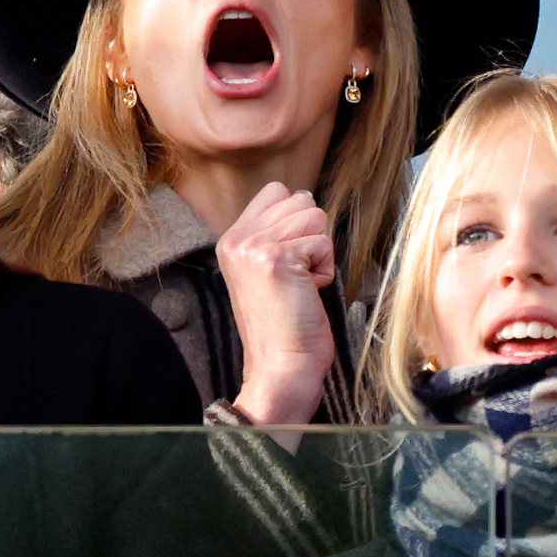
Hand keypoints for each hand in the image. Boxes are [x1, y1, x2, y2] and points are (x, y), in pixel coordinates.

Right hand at [218, 184, 335, 448]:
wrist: (282, 366)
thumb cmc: (286, 323)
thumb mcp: (268, 269)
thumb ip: (276, 232)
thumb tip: (304, 197)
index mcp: (232, 239)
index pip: (277, 191)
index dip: (298, 222)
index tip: (291, 262)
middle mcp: (237, 239)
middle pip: (301, 201)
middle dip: (312, 238)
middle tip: (296, 278)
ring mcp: (253, 247)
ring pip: (314, 217)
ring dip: (319, 254)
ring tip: (301, 285)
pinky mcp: (276, 259)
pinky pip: (323, 243)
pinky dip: (325, 270)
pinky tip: (307, 293)